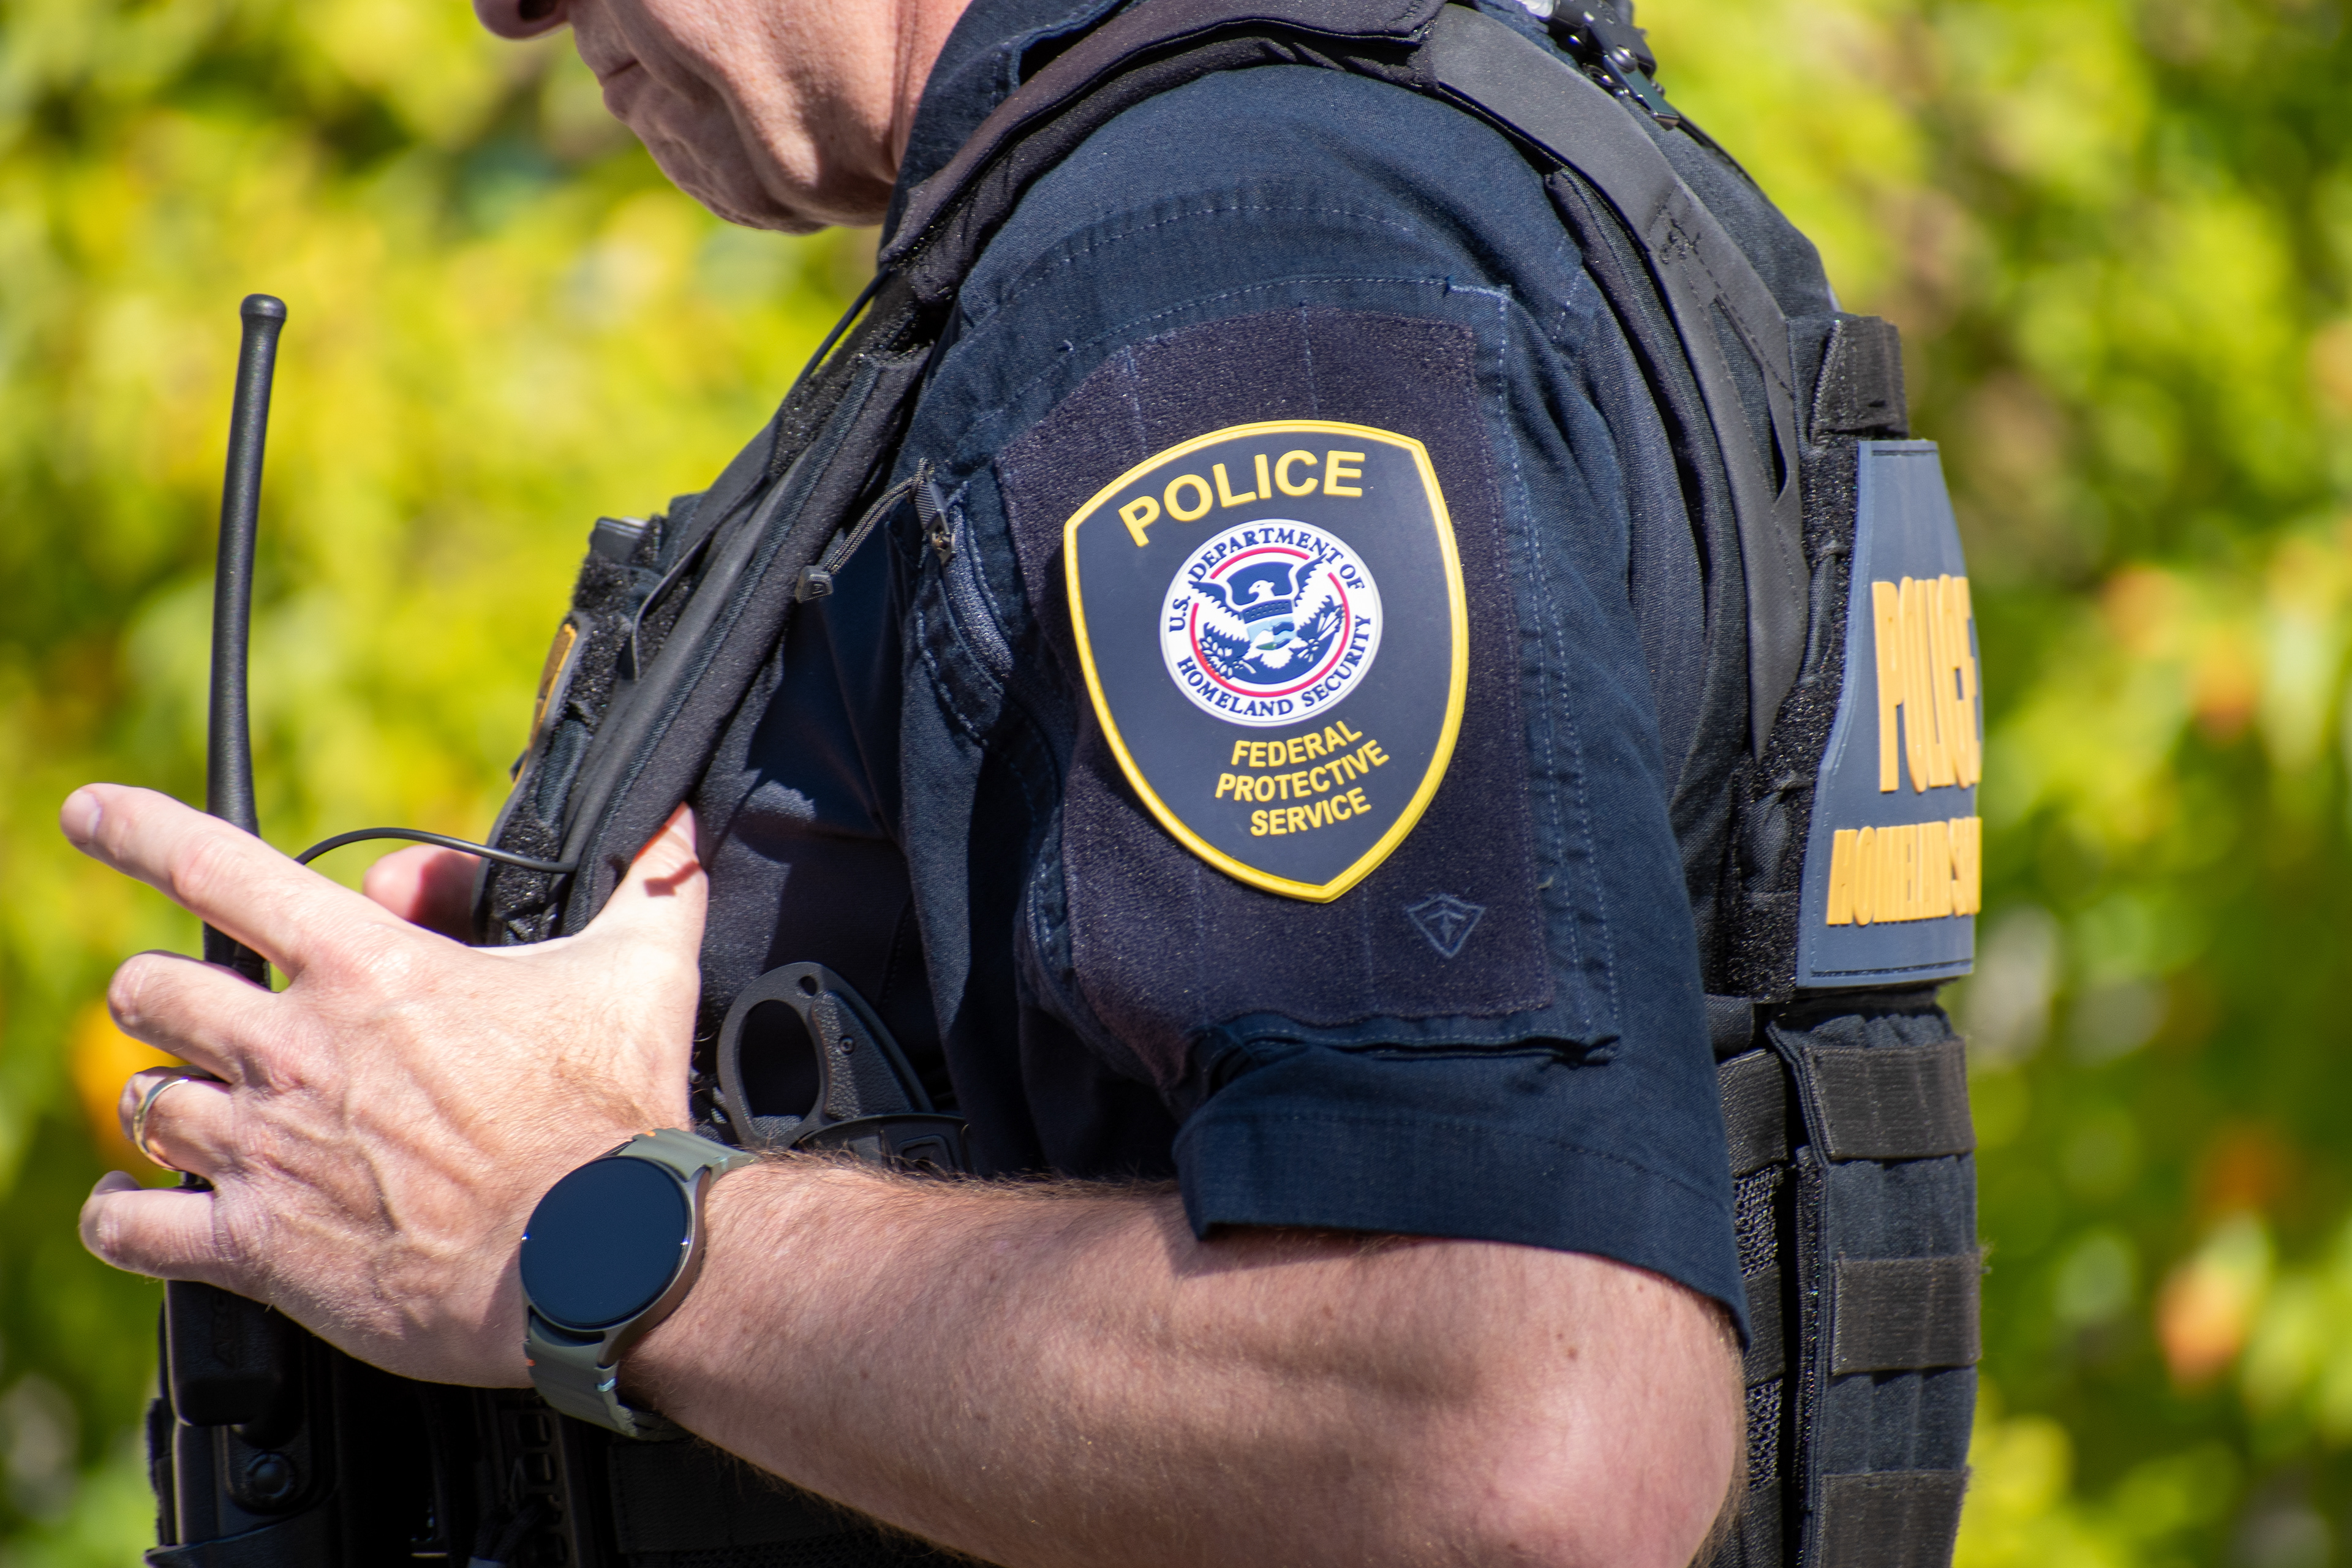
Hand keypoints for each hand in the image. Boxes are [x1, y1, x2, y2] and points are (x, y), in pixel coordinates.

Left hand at [71, 785, 704, 1386]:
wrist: (603, 1251)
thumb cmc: (615, 1112)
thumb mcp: (642, 971)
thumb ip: (652, 887)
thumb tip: (681, 827)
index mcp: (369, 969)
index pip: (217, 867)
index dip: (136, 829)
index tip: (90, 814)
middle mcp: (296, 1049)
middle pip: (157, 988)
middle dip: (163, 990)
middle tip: (187, 1005)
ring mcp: (268, 1148)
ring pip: (143, 1099)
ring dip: (163, 1098)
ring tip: (183, 1108)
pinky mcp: (261, 1245)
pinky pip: (137, 1229)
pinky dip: (122, 1218)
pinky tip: (129, 1213)